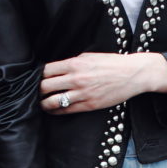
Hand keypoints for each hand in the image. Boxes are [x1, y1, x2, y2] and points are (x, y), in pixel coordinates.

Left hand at [40, 51, 166, 113]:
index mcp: (75, 64)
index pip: (46, 71)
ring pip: (53, 101)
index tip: (35, 79)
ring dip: (44, 104)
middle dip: (37, 91)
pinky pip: (67, 110)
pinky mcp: (89, 105)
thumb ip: (72, 63)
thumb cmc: (112, 63)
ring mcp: (82, 94)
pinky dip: (57, 111)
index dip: (38, 76)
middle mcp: (76, 79)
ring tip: (41, 104)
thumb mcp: (89, 56)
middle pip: (45, 86)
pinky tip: (53, 111)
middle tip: (34, 94)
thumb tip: (58, 69)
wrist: (132, 74)